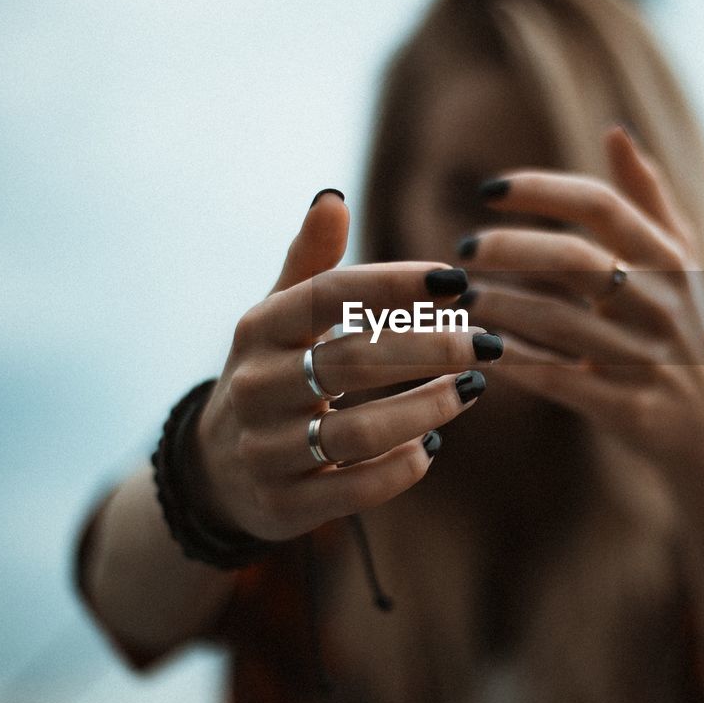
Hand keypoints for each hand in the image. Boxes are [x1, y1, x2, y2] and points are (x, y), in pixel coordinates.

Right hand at [194, 191, 499, 540]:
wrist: (216, 472)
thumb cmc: (271, 375)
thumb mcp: (278, 319)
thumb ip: (310, 263)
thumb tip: (332, 198)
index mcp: (258, 330)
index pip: (327, 295)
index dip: (393, 286)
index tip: (457, 281)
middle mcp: (256, 387)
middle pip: (352, 361)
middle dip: (429, 349)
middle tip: (487, 341)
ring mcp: (266, 450)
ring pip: (358, 431)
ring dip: (426, 409)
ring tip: (473, 388)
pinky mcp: (284, 504)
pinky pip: (355, 489)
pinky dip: (401, 467)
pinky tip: (431, 444)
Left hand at [459, 128, 703, 476]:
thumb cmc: (683, 330)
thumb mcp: (679, 262)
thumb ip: (647, 197)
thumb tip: (615, 131)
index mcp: (670, 260)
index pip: (602, 206)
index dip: (541, 191)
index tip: (488, 189)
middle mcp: (662, 305)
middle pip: (577, 260)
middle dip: (512, 248)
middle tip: (465, 248)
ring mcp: (648, 359)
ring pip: (560, 324)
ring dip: (501, 308)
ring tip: (460, 298)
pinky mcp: (630, 410)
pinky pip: (559, 381)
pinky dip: (515, 363)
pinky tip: (478, 350)